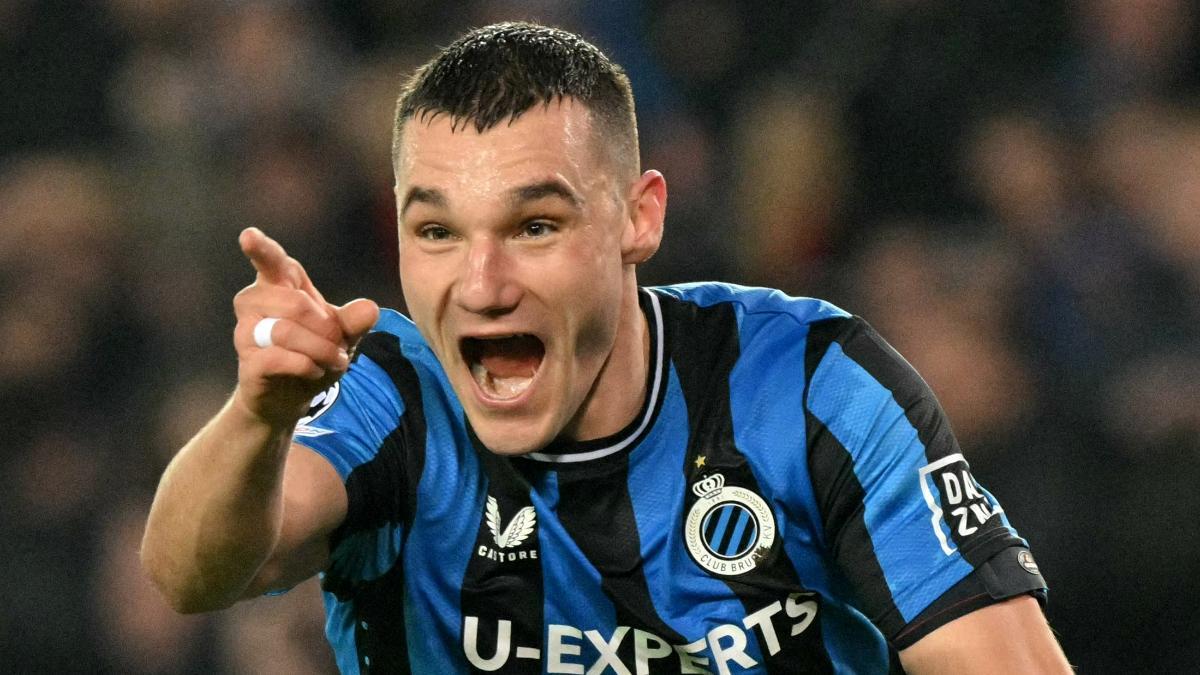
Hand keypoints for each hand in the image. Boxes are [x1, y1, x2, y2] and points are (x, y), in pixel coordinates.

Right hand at [231, 228, 378, 426]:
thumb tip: (370, 309)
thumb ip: (354, 320)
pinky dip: (305, 365)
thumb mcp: (341, 335)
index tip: (249, 236)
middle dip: (326, 329)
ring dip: (320, 349)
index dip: (261, 249)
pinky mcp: (247, 362)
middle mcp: (255, 302)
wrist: (290, 397)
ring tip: (333, 361)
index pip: (271, 261)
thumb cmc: (313, 352)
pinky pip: (276, 358)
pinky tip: (314, 371)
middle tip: (339, 346)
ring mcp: (246, 332)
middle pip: (294, 304)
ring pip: (285, 331)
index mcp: (278, 285)